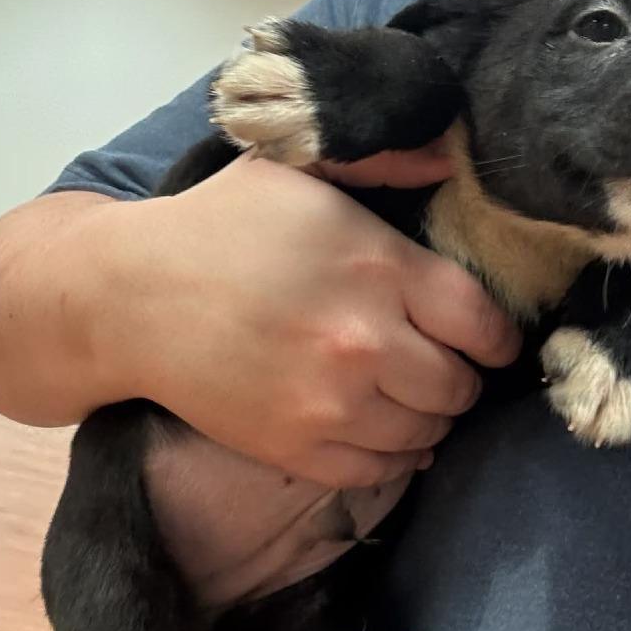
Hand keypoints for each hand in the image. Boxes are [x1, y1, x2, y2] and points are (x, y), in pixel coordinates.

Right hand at [83, 147, 520, 488]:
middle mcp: (365, 341)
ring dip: (432, 416)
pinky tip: (388, 430)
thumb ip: (381, 162)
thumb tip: (449, 160)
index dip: (500, 337)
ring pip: (427, 431)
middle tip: (447, 362)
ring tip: (415, 394)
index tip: (491, 338)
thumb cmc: (220, 224)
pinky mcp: (296, 448)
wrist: (130, 297)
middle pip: (461, 385)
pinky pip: (380, 471)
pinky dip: (397, 455)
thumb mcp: (298, 169)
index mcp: (378, 266)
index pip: (483, 323)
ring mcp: (331, 403)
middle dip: (464, 375)